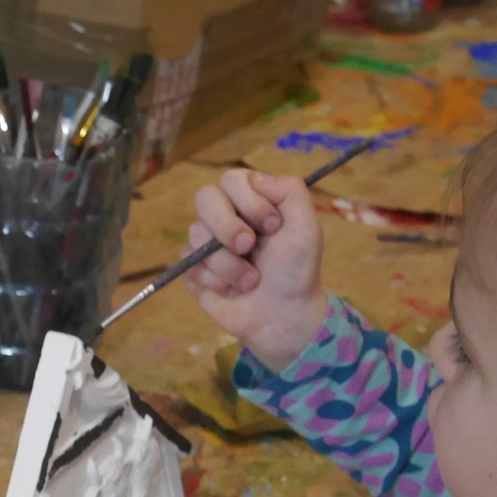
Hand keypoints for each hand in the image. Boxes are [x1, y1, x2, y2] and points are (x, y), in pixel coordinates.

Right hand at [182, 168, 330, 372]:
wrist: (282, 318)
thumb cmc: (296, 272)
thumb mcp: (306, 228)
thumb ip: (290, 192)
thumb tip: (255, 178)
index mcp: (252, 202)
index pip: (232, 179)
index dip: (248, 200)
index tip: (271, 225)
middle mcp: (226, 217)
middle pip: (204, 198)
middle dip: (227, 225)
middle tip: (249, 247)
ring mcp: (206, 244)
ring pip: (196, 235)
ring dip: (228, 263)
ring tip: (250, 280)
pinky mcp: (193, 270)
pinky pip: (189, 264)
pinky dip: (215, 280)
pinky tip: (232, 291)